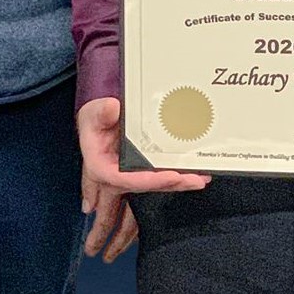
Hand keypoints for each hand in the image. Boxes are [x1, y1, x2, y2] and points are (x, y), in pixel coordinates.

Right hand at [78, 97, 210, 245]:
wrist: (98, 122)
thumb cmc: (94, 120)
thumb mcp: (92, 114)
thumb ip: (101, 112)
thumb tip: (112, 108)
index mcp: (101, 168)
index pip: (125, 179)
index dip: (149, 180)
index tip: (171, 176)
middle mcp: (117, 177)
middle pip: (146, 186)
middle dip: (172, 185)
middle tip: (195, 180)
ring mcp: (130, 177)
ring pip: (155, 186)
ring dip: (178, 184)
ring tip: (200, 178)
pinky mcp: (140, 173)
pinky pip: (159, 179)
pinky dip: (176, 179)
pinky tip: (193, 175)